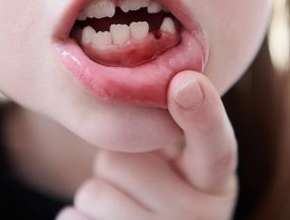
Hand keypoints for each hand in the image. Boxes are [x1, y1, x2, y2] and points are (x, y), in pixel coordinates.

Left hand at [56, 70, 238, 219]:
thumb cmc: (166, 190)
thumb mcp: (184, 164)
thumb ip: (173, 128)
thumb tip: (170, 85)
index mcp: (215, 182)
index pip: (216, 147)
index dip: (202, 114)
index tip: (185, 83)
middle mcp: (201, 218)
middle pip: (120, 160)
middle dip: (117, 166)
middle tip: (137, 184)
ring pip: (94, 192)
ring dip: (98, 196)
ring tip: (125, 209)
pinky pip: (72, 219)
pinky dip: (80, 219)